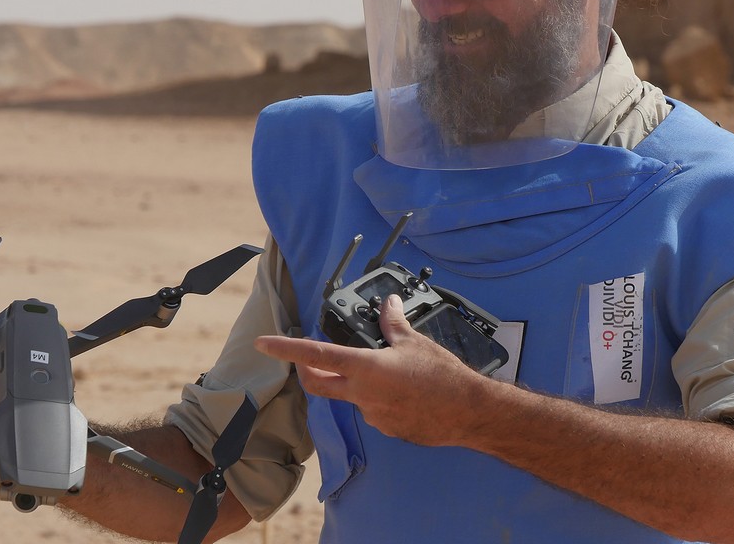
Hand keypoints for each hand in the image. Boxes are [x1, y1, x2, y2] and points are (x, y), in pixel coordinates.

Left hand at [255, 295, 488, 446]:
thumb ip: (393, 324)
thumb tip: (387, 304)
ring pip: (350, 395)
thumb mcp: (415, 343)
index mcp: (365, 369)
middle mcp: (361, 395)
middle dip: (306, 371)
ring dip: (354, 382)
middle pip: (319, 384)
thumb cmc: (443, 377)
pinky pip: (373, 410)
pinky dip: (378, 398)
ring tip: (385, 370)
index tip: (264, 343)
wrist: (469, 413)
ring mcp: (372, 416)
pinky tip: (402, 391)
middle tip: (306, 359)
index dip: (286, 349)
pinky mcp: (387, 429)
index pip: (315, 357)